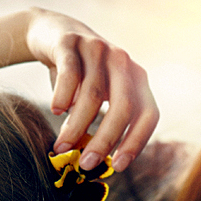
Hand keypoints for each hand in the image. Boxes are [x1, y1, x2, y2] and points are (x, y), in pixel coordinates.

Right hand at [25, 8, 158, 171]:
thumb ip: (100, 124)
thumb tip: (94, 164)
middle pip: (123, 107)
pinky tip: (56, 110)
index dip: (137, 141)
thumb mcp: (96, 98)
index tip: (117, 166)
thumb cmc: (78, 77)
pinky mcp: (71, 41)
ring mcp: (98, 49)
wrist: (51, 33)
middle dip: (105, 140)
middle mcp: (123, 62)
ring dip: (76, 126)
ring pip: (92, 95)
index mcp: (137, 80)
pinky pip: (70, 73)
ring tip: (61, 146)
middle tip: (86, 164)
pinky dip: (62, 95)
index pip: (149, 114)